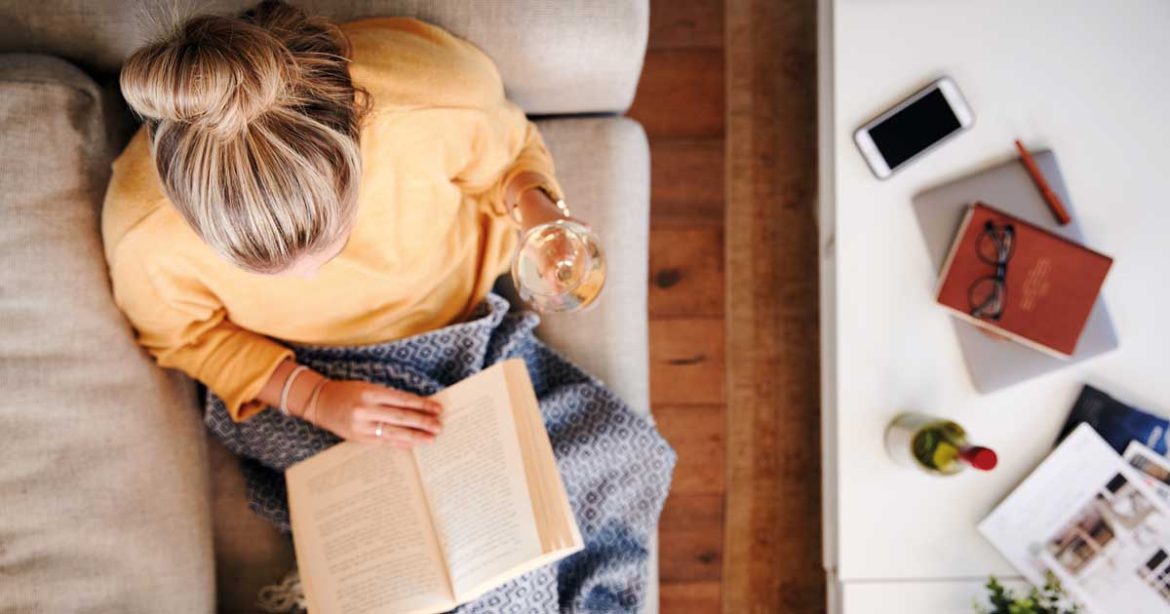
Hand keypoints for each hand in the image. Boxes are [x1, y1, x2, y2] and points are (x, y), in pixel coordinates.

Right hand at [303, 380, 442, 448]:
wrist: (321, 403)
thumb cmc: (348, 392)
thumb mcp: (369, 387)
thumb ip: (390, 398)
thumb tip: (416, 408)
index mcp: (370, 392)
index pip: (402, 400)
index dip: (422, 405)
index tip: (437, 409)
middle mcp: (366, 410)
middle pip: (400, 417)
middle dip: (422, 422)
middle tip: (439, 426)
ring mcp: (362, 426)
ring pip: (393, 433)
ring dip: (414, 436)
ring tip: (430, 438)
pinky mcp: (358, 438)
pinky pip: (383, 443)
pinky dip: (399, 444)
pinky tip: (412, 445)